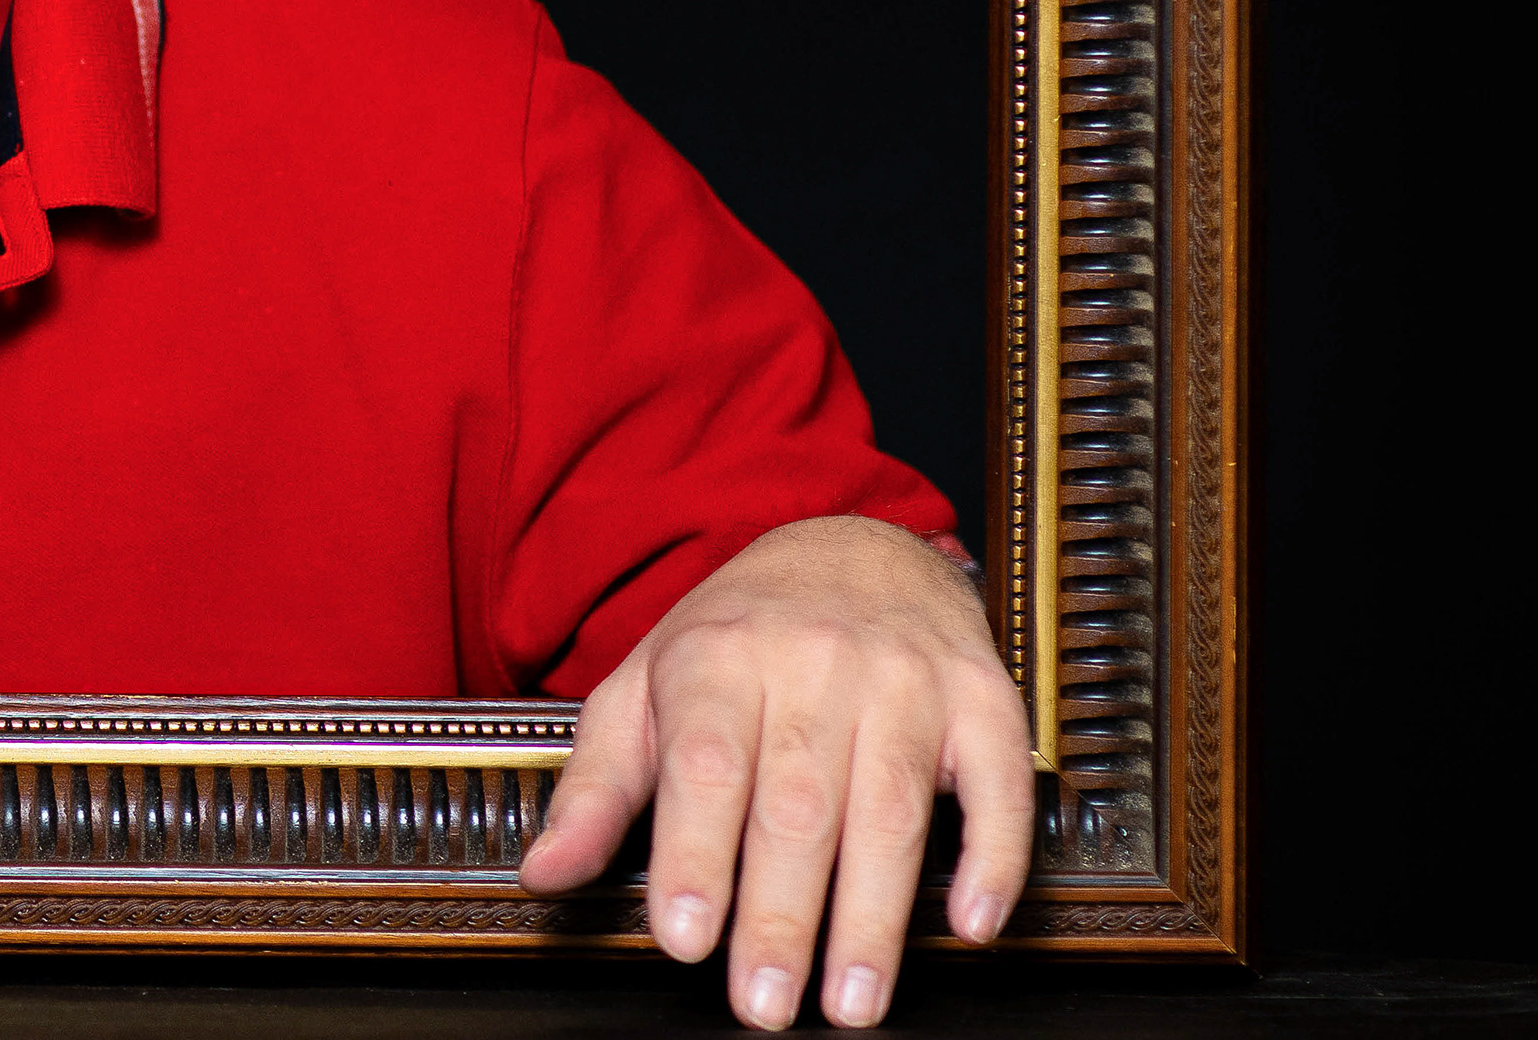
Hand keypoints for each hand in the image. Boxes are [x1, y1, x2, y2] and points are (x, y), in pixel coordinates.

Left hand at [517, 515, 1034, 1029]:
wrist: (854, 548)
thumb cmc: (736, 637)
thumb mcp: (644, 689)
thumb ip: (596, 787)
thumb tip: (545, 876)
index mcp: (717, 657)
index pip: (705, 765)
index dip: (696, 856)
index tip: (687, 940)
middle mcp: (813, 662)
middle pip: (798, 805)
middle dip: (782, 917)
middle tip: (765, 1005)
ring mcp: (905, 678)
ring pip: (891, 809)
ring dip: (874, 917)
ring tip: (853, 1002)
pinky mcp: (981, 697)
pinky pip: (996, 783)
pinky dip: (990, 858)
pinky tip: (970, 924)